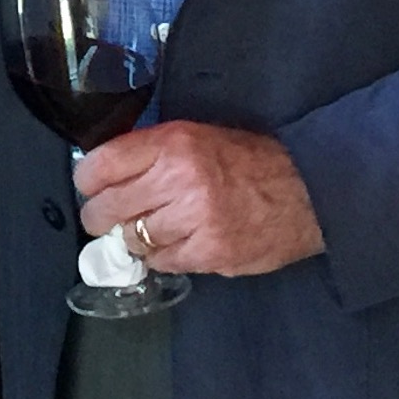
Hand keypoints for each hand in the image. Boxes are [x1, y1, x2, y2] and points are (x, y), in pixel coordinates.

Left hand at [74, 122, 323, 277]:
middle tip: (109, 219)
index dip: (87, 182)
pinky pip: (162, 262)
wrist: (311, 191)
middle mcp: (178, 179)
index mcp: (172, 144)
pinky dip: (164, 257)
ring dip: (137, 239)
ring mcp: (195, 220)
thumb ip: (150, 151)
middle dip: (101, 217)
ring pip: (132, 240)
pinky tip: (180, 243)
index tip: (92, 189)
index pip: (98, 166)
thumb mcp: (197, 136)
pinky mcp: (210, 253)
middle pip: (105, 210)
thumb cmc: (250, 161)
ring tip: (156, 229)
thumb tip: (102, 172)